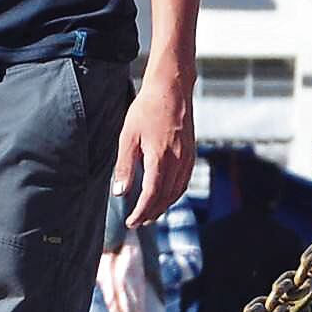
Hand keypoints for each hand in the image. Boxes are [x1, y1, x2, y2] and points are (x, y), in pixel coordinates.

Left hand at [112, 76, 195, 229]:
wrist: (171, 89)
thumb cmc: (146, 110)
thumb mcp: (128, 136)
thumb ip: (125, 166)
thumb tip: (120, 193)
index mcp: (160, 158)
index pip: (151, 195)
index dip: (140, 212)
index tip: (130, 222)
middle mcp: (178, 161)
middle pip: (165, 198)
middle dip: (151, 213)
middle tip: (137, 223)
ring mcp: (187, 157)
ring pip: (177, 192)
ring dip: (163, 206)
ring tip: (149, 214)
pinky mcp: (191, 153)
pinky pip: (184, 181)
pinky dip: (174, 194)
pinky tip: (164, 196)